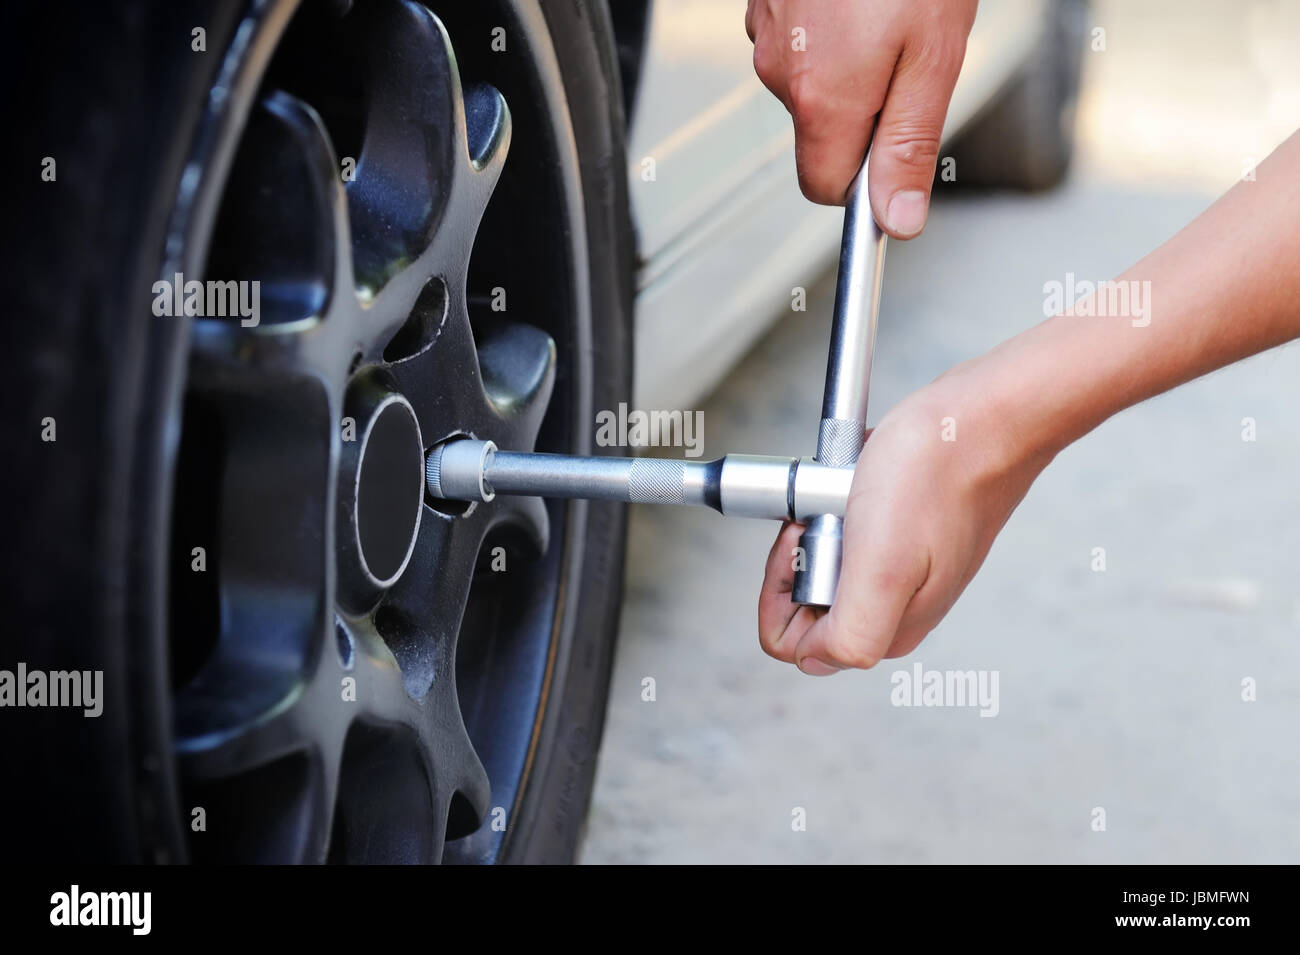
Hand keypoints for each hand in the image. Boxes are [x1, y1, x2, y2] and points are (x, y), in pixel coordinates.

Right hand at [746, 0, 976, 234]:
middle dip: (864, 111)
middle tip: (907, 56)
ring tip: (886, 13)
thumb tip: (898, 219)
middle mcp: (782, 72)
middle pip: (820, 135)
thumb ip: (910, 144)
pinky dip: (828, 30)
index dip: (868, 176)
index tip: (899, 146)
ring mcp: (767, 34)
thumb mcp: (932, 54)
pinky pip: (798, 44)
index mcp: (822, 98)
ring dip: (847, 65)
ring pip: (810, 86)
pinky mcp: (766, 5)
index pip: (827, 189)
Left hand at [758, 357, 1052, 673]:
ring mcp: (906, 571)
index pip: (796, 642)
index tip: (809, 541)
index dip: (784, 588)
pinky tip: (861, 479)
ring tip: (848, 491)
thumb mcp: (882, 568)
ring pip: (827, 559)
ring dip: (821, 521)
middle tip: (830, 510)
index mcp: (886, 631)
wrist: (986, 417)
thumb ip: (850, 634)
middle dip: (802, 551)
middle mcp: (897, 609)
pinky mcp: (910, 534)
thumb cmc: (937, 477)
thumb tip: (817, 660)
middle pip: (809, 600)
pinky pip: (850, 526)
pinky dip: (840, 500)